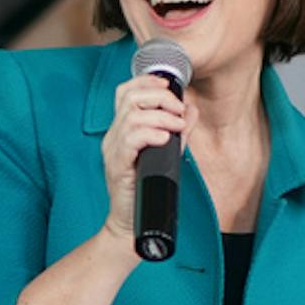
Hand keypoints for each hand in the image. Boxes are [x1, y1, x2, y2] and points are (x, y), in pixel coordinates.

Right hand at [98, 74, 190, 243]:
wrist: (130, 223)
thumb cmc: (146, 189)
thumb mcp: (166, 154)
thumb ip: (178, 131)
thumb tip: (191, 109)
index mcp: (122, 129)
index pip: (126, 91)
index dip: (148, 82)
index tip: (170, 86)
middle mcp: (113, 135)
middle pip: (129, 97)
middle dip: (160, 96)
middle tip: (179, 110)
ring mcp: (113, 150)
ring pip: (132, 116)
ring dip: (160, 116)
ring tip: (177, 126)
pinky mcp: (117, 165)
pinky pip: (130, 139)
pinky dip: (150, 134)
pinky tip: (165, 139)